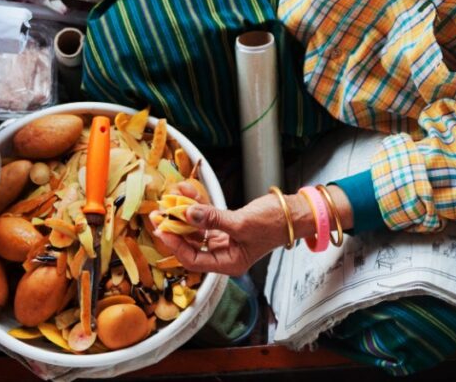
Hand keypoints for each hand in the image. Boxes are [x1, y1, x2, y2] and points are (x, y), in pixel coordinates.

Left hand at [152, 182, 311, 276]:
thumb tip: (187, 214)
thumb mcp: (242, 223)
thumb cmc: (275, 223)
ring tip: (171, 197)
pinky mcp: (226, 224)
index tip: (162, 229)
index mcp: (229, 263)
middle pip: (191, 243)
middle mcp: (224, 253)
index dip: (175, 245)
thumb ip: (213, 219)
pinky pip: (206, 216)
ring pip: (196, 228)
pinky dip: (197, 204)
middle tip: (159, 212)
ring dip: (184, 212)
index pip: (193, 260)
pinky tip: (187, 191)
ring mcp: (224, 239)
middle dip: (175, 227)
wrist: (295, 211)